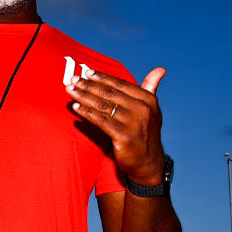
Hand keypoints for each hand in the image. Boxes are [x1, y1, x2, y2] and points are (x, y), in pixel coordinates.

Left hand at [66, 67, 165, 184]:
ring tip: (70, 90)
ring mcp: (134, 123)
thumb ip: (152, 87)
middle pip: (110, 93)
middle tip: (73, 80)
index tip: (87, 72)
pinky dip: (87, 113)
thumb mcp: (152, 109)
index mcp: (148, 100)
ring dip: (84, 96)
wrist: (148, 163)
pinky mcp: (124, 137)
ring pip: (103, 106)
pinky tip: (76, 108)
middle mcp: (143, 109)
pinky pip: (101, 121)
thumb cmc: (146, 133)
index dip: (103, 77)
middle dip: (89, 85)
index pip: (121, 84)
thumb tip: (161, 68)